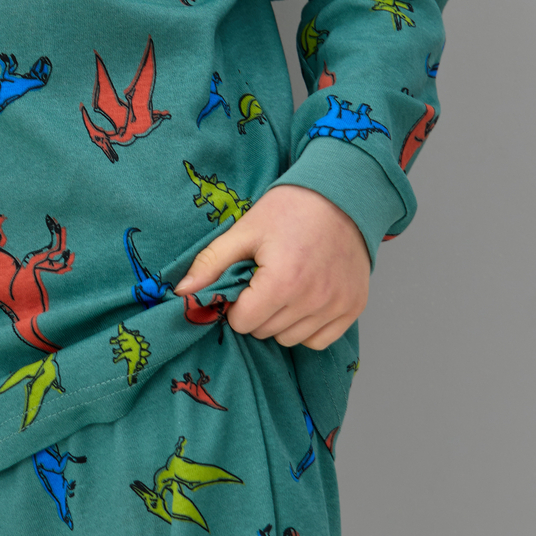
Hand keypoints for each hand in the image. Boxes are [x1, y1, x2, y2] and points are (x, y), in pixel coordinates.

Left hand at [174, 184, 369, 349]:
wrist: (341, 195)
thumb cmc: (290, 209)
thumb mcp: (245, 230)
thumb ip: (210, 263)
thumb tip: (182, 293)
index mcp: (283, 282)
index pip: (242, 322)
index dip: (236, 303)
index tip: (244, 281)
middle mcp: (313, 300)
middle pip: (265, 332)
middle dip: (257, 310)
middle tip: (265, 279)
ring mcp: (336, 307)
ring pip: (291, 339)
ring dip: (281, 320)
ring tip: (286, 285)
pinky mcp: (353, 308)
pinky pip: (320, 340)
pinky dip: (308, 326)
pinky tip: (305, 298)